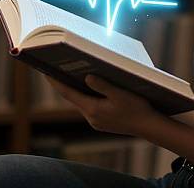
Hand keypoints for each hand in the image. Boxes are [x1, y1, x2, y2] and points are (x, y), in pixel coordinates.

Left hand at [44, 74, 159, 135]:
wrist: (148, 126)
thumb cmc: (136, 108)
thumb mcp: (120, 94)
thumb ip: (102, 86)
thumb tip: (87, 77)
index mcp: (93, 109)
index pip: (68, 94)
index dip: (55, 82)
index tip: (45, 71)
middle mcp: (91, 117)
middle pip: (73, 97)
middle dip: (65, 83)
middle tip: (57, 67)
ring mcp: (96, 121)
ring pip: (82, 102)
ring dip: (77, 89)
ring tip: (72, 74)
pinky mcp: (102, 121)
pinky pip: (90, 106)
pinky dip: (87, 96)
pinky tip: (91, 87)